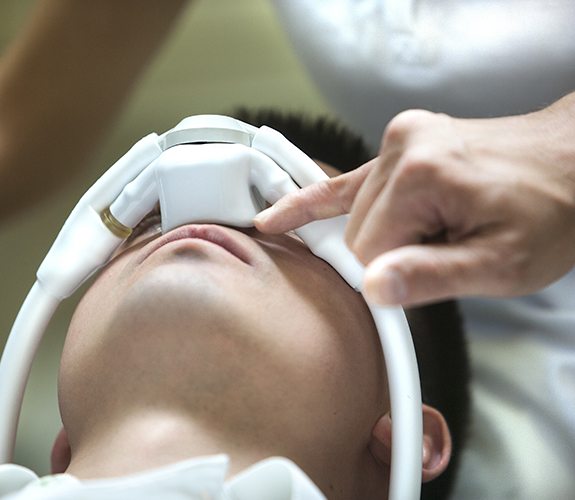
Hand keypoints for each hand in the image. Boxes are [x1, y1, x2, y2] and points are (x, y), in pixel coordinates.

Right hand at [254, 95, 574, 305]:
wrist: (574, 162)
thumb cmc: (550, 212)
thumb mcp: (504, 263)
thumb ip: (434, 277)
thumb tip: (372, 289)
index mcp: (423, 176)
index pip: (366, 251)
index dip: (389, 278)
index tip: (415, 287)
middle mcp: (402, 148)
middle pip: (356, 232)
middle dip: (388, 256)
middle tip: (439, 255)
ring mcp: (398, 140)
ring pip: (353, 214)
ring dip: (383, 235)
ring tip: (434, 231)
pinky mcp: (398, 142)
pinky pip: (345, 181)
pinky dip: (315, 202)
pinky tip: (278, 217)